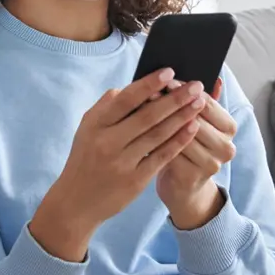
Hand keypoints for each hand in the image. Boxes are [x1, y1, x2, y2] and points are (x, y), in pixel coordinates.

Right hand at [29, 68, 206, 260]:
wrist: (76, 202)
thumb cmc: (85, 159)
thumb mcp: (86, 129)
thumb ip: (106, 106)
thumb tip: (131, 87)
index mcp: (95, 125)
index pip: (125, 99)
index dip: (148, 84)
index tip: (169, 72)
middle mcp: (108, 143)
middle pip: (147, 116)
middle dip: (174, 99)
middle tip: (196, 85)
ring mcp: (122, 163)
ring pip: (158, 135)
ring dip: (181, 117)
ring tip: (199, 103)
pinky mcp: (135, 181)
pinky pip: (161, 157)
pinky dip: (178, 141)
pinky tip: (192, 128)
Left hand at [155, 78, 237, 229]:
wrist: (184, 187)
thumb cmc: (189, 147)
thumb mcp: (199, 122)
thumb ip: (204, 100)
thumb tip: (214, 76)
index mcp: (229, 127)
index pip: (207, 102)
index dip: (185, 91)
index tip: (166, 79)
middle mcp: (226, 146)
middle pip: (195, 118)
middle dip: (170, 104)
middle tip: (150, 91)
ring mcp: (211, 164)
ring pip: (181, 136)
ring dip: (160, 121)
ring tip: (141, 107)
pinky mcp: (192, 177)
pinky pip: (170, 154)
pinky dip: (154, 140)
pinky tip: (139, 131)